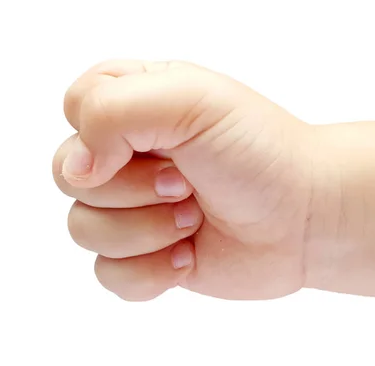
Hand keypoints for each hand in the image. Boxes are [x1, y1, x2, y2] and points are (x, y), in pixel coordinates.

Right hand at [52, 60, 316, 300]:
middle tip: (186, 182)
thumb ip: (111, 111)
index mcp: (135, 104)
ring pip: (83, 229)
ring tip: (194, 217)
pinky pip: (107, 274)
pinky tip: (189, 254)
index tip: (159, 142)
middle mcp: (126, 155)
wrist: (306, 218)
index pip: (74, 108)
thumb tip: (76, 170)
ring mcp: (131, 208)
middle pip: (68, 176)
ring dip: (147, 230)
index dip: (102, 133)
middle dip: (133, 188)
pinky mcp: (143, 255)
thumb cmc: (258, 152)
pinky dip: (152, 271)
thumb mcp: (190, 100)